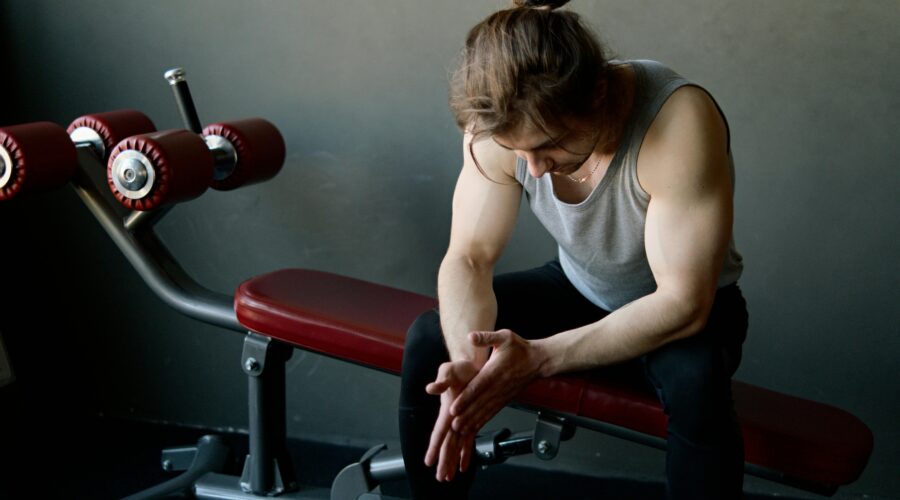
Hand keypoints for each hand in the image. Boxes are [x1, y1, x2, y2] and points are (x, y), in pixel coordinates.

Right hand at [424, 359, 478, 480]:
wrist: (469, 366)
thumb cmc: (458, 368)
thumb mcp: (448, 370)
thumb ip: (441, 380)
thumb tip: (431, 388)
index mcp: (447, 410)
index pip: (439, 432)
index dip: (434, 447)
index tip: (429, 461)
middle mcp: (452, 418)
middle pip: (447, 443)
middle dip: (444, 461)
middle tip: (441, 477)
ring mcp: (460, 420)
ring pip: (456, 445)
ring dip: (452, 460)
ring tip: (449, 477)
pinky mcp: (470, 419)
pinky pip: (468, 439)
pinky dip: (465, 453)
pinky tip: (464, 466)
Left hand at [449, 329, 545, 435]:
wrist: (539, 360)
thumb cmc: (520, 348)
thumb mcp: (504, 336)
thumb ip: (486, 337)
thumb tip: (471, 336)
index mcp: (495, 371)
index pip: (477, 387)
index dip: (465, 399)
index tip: (454, 408)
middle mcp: (498, 385)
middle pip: (479, 403)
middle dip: (465, 415)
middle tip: (453, 425)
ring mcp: (503, 394)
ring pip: (485, 410)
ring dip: (472, 421)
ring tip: (460, 431)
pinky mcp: (506, 399)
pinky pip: (493, 411)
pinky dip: (483, 420)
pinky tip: (474, 427)